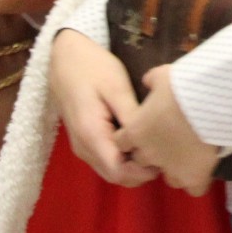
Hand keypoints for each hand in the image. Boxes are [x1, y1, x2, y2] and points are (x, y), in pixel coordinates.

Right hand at [51, 30, 160, 186]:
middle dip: (141, 172)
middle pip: (115, 176)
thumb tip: (151, 139)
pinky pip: (106, 159)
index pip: (118, 171)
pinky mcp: (85, 140)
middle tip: (166, 153)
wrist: (65, 57)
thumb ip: (131, 116)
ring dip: (133, 167)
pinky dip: (124, 159)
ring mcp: (82, 146)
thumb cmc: (92, 68)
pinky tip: (142, 142)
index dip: (143, 172)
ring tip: (157, 147)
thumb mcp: (116, 87)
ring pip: (110, 170)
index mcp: (91, 135)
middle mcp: (83, 148)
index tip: (165, 157)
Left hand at [115, 66, 221, 196]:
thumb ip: (151, 81)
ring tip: (187, 153)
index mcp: (136, 132)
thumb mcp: (162, 75)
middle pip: (143, 161)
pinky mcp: (194, 177)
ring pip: (167, 178)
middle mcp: (149, 154)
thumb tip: (148, 82)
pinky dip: (196, 181)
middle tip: (168, 137)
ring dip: (173, 168)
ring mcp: (171, 169)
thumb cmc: (182, 86)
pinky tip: (202, 168)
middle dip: (152, 152)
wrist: (211, 102)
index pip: (122, 142)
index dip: (132, 136)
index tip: (144, 128)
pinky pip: (192, 188)